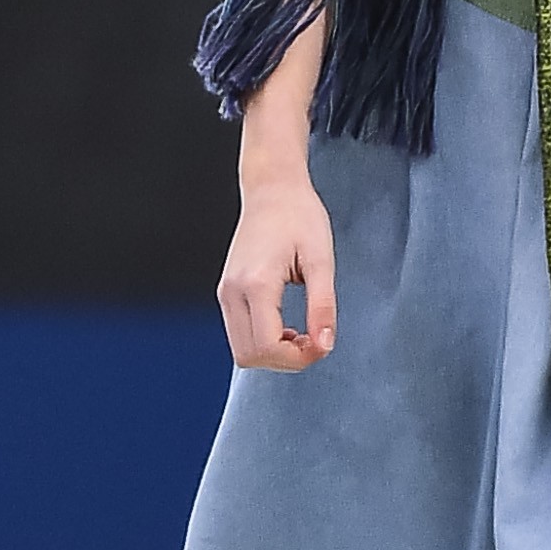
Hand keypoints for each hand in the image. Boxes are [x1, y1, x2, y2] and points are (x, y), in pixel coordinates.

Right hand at [218, 172, 337, 371]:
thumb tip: (325, 345)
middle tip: (314, 342)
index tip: (322, 345)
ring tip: (301, 334)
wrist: (272, 188)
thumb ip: (322, 307)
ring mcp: (225, 292)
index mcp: (256, 284)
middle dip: (285, 361)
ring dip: (273, 353)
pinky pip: (239, 334)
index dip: (298, 358)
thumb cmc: (298, 215)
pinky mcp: (227, 291)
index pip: (268, 347)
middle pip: (249, 356)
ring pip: (241, 350)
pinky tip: (286, 327)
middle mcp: (233, 291)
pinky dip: (263, 342)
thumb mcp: (321, 260)